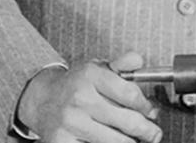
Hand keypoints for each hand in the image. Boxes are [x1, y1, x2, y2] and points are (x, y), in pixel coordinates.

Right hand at [17, 53, 160, 142]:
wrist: (42, 100)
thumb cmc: (76, 85)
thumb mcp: (98, 68)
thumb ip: (121, 64)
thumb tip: (137, 60)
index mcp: (90, 76)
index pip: (131, 95)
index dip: (146, 107)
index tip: (152, 113)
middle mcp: (80, 98)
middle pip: (128, 121)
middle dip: (147, 130)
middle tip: (153, 134)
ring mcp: (70, 121)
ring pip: (115, 140)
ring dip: (130, 142)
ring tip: (135, 139)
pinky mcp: (60, 141)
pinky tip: (110, 141)